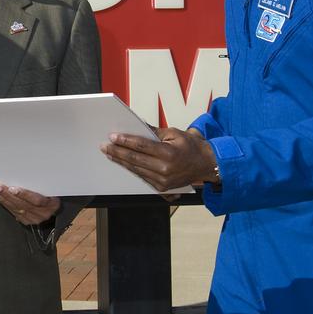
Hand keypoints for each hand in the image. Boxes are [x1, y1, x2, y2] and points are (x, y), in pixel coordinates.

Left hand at [0, 183, 60, 224]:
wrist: (51, 205)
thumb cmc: (49, 192)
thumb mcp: (48, 186)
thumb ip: (39, 182)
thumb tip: (23, 172)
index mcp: (52, 203)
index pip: (38, 200)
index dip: (25, 195)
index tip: (13, 189)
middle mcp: (44, 213)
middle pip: (24, 205)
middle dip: (9, 195)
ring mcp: (35, 219)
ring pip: (17, 209)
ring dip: (4, 199)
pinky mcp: (26, 221)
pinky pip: (14, 212)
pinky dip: (5, 203)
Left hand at [100, 126, 216, 195]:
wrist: (207, 165)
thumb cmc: (192, 147)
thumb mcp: (175, 133)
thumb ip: (154, 132)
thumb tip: (137, 126)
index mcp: (169, 153)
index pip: (141, 146)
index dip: (125, 141)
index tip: (113, 137)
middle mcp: (165, 169)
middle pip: (135, 160)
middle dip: (117, 152)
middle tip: (105, 146)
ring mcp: (163, 180)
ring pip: (136, 170)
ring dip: (121, 161)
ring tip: (110, 153)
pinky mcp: (162, 187)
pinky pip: (142, 177)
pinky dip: (131, 169)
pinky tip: (122, 163)